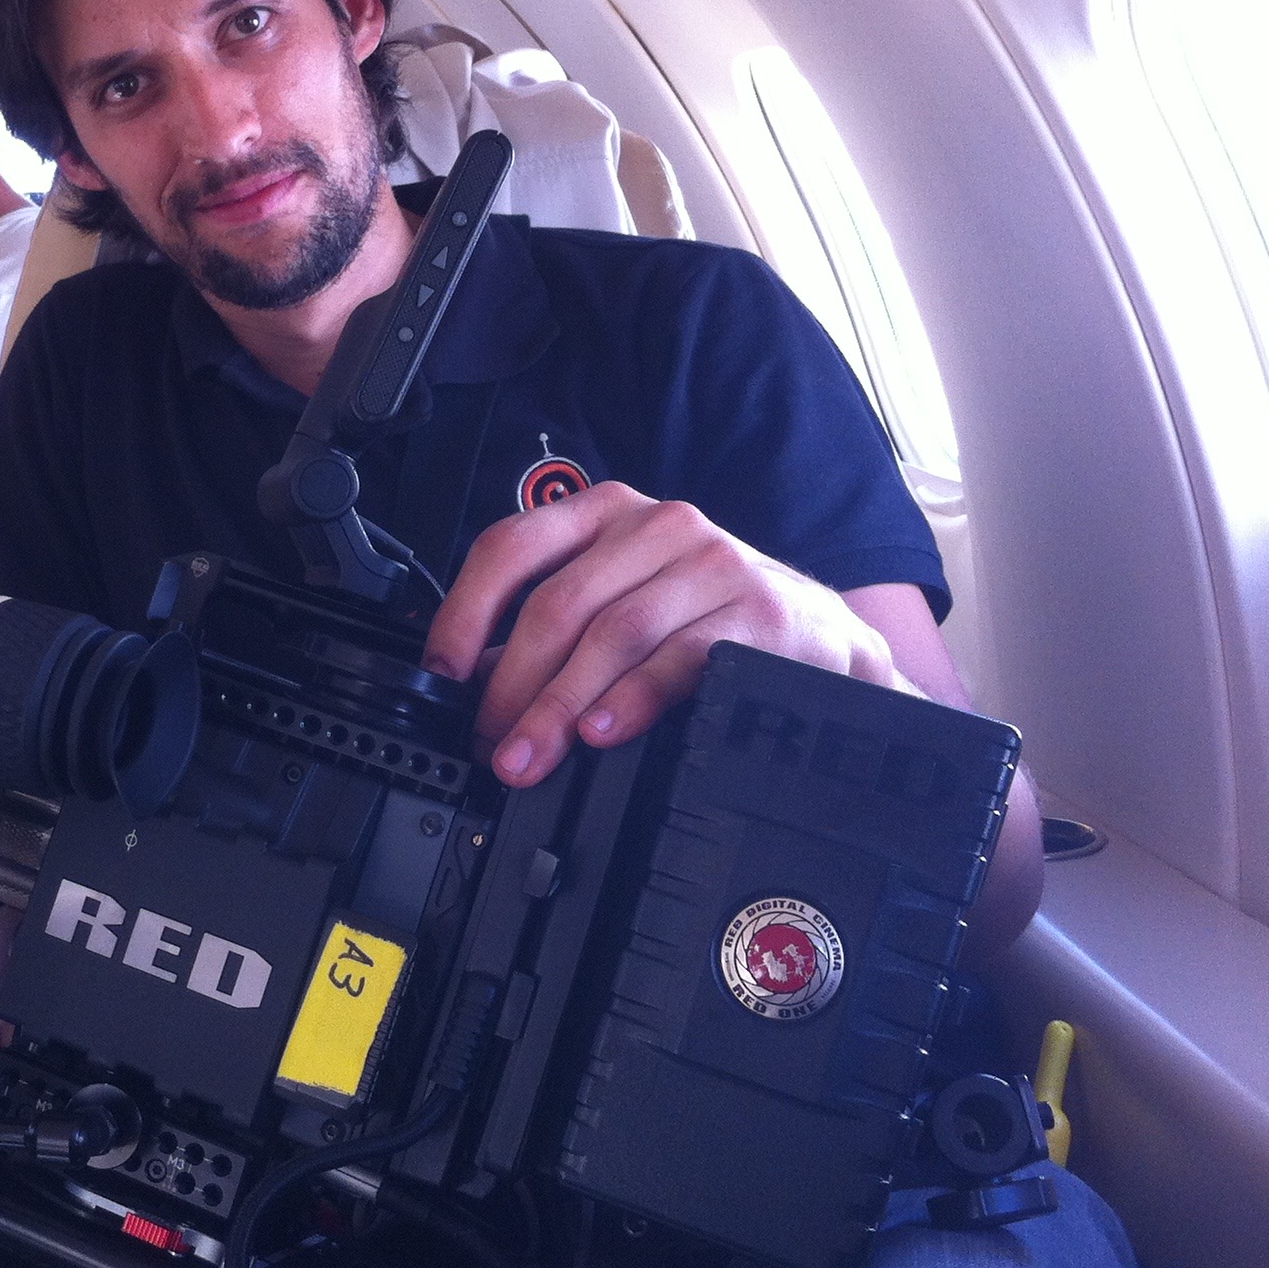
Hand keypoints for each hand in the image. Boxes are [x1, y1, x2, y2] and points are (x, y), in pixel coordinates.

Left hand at [422, 483, 897, 786]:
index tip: (445, 672)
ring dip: (560, 704)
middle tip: (492, 743)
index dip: (466, 612)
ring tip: (532, 754)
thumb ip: (552, 632)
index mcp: (606, 513)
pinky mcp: (755, 610)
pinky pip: (678, 656)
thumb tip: (475, 685)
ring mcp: (711, 561)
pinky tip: (603, 731)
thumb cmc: (709, 620)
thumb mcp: (625, 603)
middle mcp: (655, 525)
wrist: (823, 640)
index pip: (511, 546)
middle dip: (512, 684)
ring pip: (612, 631)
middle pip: (558, 602)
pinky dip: (632, 698)